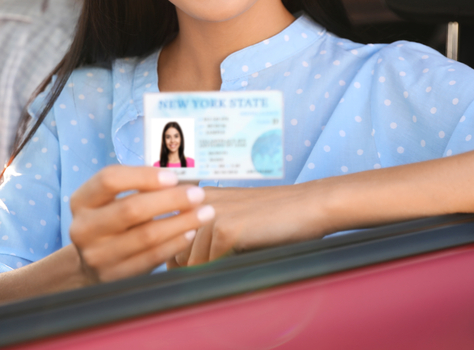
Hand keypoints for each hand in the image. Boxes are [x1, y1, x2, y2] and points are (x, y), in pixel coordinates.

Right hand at [69, 165, 214, 283]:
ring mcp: (98, 255)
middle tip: (198, 194)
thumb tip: (179, 178)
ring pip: (147, 236)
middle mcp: (84, 228)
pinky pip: (152, 257)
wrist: (90, 263)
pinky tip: (190, 232)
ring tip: (204, 213)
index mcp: (81, 201)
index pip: (109, 179)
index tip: (173, 176)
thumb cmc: (109, 221)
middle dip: (171, 200)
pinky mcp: (115, 276)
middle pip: (132, 209)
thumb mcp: (110, 201)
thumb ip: (136, 188)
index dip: (143, 176)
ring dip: (181, 222)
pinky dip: (175, 243)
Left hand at [170, 182, 330, 267]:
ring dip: (204, 274)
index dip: (172, 256)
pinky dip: (220, 274)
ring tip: (223, 274)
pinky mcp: (225, 230)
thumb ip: (200, 234)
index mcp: (196, 196)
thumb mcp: (229, 217)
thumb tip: (174, 264)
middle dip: (187, 269)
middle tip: (205, 277)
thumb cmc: (270, 216)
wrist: (306, 206)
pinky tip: (234, 270)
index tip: (183, 270)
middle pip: (175, 250)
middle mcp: (197, 201)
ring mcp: (209, 215)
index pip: (167, 232)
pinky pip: (210, 265)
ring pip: (190, 261)